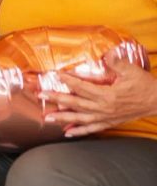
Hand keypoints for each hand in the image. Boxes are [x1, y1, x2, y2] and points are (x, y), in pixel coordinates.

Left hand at [42, 51, 156, 136]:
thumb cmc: (145, 85)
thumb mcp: (131, 70)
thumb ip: (116, 62)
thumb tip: (106, 53)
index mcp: (107, 95)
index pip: (82, 87)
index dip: (68, 81)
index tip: (56, 76)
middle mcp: (103, 108)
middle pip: (76, 103)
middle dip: (57, 99)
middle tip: (41, 95)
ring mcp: (105, 117)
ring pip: (80, 118)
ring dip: (62, 118)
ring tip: (47, 117)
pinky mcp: (109, 122)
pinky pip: (91, 129)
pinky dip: (78, 131)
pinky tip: (67, 132)